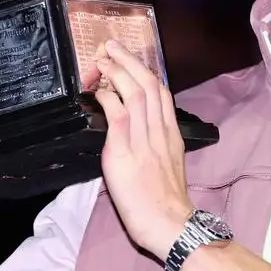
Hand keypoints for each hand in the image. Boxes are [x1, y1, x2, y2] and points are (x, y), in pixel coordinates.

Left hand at [93, 39, 193, 261]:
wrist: (169, 224)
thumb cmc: (165, 202)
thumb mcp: (168, 166)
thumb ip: (156, 144)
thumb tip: (138, 131)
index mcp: (171, 135)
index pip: (162, 93)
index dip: (147, 71)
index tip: (134, 59)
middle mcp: (160, 132)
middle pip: (149, 85)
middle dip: (130, 61)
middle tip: (112, 46)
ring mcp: (144, 140)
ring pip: (135, 94)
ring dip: (118, 71)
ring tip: (104, 59)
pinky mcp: (125, 152)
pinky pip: (118, 116)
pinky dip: (108, 99)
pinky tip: (99, 91)